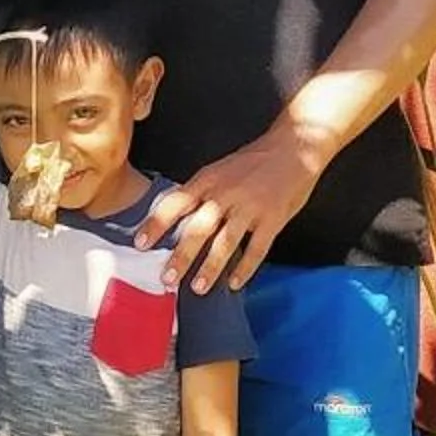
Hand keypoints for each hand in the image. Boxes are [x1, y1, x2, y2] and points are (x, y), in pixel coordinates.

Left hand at [135, 118, 327, 292]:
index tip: (140, 244)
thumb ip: (200, 193)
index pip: (175, 203)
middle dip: (181, 256)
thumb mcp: (219, 170)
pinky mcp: (273, 220)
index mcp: (209, 180)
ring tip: (198, 288)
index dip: (156, 224)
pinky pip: (257, 250)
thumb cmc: (253, 162)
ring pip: (226, 243)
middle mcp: (226, 194)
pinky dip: (245, 269)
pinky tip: (235, 284)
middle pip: (198, 229)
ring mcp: (251, 207)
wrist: (295, 147)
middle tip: (167, 279)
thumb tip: (173, 221)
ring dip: (210, 268)